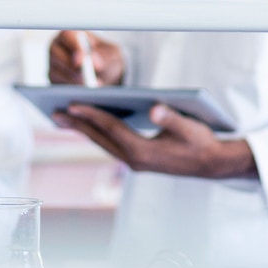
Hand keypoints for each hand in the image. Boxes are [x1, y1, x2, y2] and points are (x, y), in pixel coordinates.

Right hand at [48, 30, 123, 86]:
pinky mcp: (54, 80)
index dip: (73, 47)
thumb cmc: (108, 59)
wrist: (107, 75)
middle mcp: (58, 47)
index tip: (82, 61)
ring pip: (55, 72)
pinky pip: (56, 85)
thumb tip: (93, 61)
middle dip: (71, 68)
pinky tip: (82, 93)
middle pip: (55, 54)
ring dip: (72, 81)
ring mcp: (53, 64)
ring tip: (89, 88)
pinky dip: (69, 90)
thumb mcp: (112, 55)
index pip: (67, 35)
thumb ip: (104, 57)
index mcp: (72, 34)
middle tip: (85, 79)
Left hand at [53, 103, 255, 179]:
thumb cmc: (202, 143)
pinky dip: (96, 135)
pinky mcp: (138, 161)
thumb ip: (172, 118)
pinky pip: (110, 146)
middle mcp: (135, 160)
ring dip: (83, 130)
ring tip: (64, 117)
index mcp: (144, 152)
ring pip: (102, 144)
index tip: (71, 103)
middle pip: (100, 138)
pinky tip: (88, 126)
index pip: (111, 129)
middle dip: (77, 124)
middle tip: (54, 111)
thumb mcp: (190, 128)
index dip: (90, 114)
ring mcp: (135, 163)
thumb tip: (155, 108)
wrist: (213, 164)